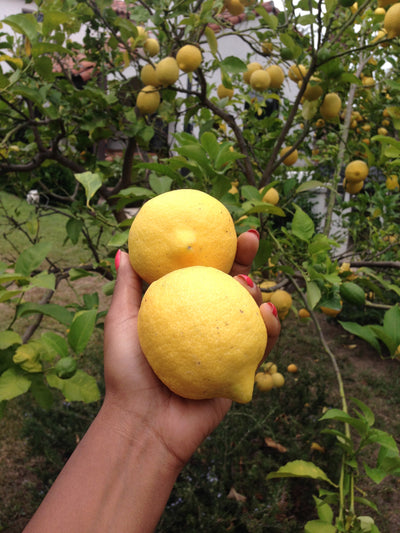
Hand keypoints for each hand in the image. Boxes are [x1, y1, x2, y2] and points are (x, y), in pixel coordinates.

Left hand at [103, 231, 280, 466]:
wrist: (144, 423)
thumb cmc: (127, 373)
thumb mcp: (122, 323)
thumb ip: (127, 288)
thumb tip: (124, 251)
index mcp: (180, 308)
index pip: (201, 272)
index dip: (214, 250)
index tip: (221, 228)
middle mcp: (205, 322)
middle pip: (231, 284)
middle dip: (246, 259)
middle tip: (251, 239)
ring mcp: (225, 343)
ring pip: (250, 310)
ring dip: (257, 291)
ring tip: (248, 286)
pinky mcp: (241, 366)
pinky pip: (263, 344)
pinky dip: (271, 328)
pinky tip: (267, 314)